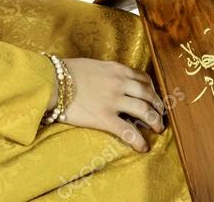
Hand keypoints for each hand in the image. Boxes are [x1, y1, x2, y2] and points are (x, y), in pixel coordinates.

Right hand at [49, 57, 165, 151]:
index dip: (153, 90)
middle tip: (161, 116)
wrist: (52, 81)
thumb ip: (108, 72)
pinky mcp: (104, 117)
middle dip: (158, 107)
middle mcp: (119, 83)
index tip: (155, 98)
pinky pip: (127, 131)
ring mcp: (113, 100)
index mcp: (117, 69)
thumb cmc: (68, 72)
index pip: (144, 79)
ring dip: (155, 122)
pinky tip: (143, 147)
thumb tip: (114, 80)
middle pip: (148, 95)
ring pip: (144, 111)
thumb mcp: (93, 65)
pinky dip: (139, 140)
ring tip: (158, 130)